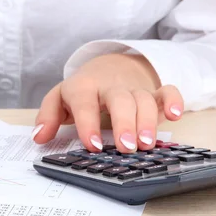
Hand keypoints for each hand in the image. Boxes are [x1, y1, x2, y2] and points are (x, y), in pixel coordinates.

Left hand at [32, 53, 182, 152]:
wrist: (109, 67)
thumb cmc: (82, 91)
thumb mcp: (59, 99)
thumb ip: (47, 117)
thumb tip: (39, 137)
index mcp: (83, 88)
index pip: (85, 103)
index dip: (89, 124)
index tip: (94, 146)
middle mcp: (110, 87)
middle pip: (119, 99)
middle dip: (124, 123)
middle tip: (127, 148)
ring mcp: (133, 89)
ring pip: (143, 99)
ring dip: (147, 121)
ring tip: (147, 145)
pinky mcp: (153, 92)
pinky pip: (167, 91)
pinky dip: (173, 100)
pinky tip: (176, 115)